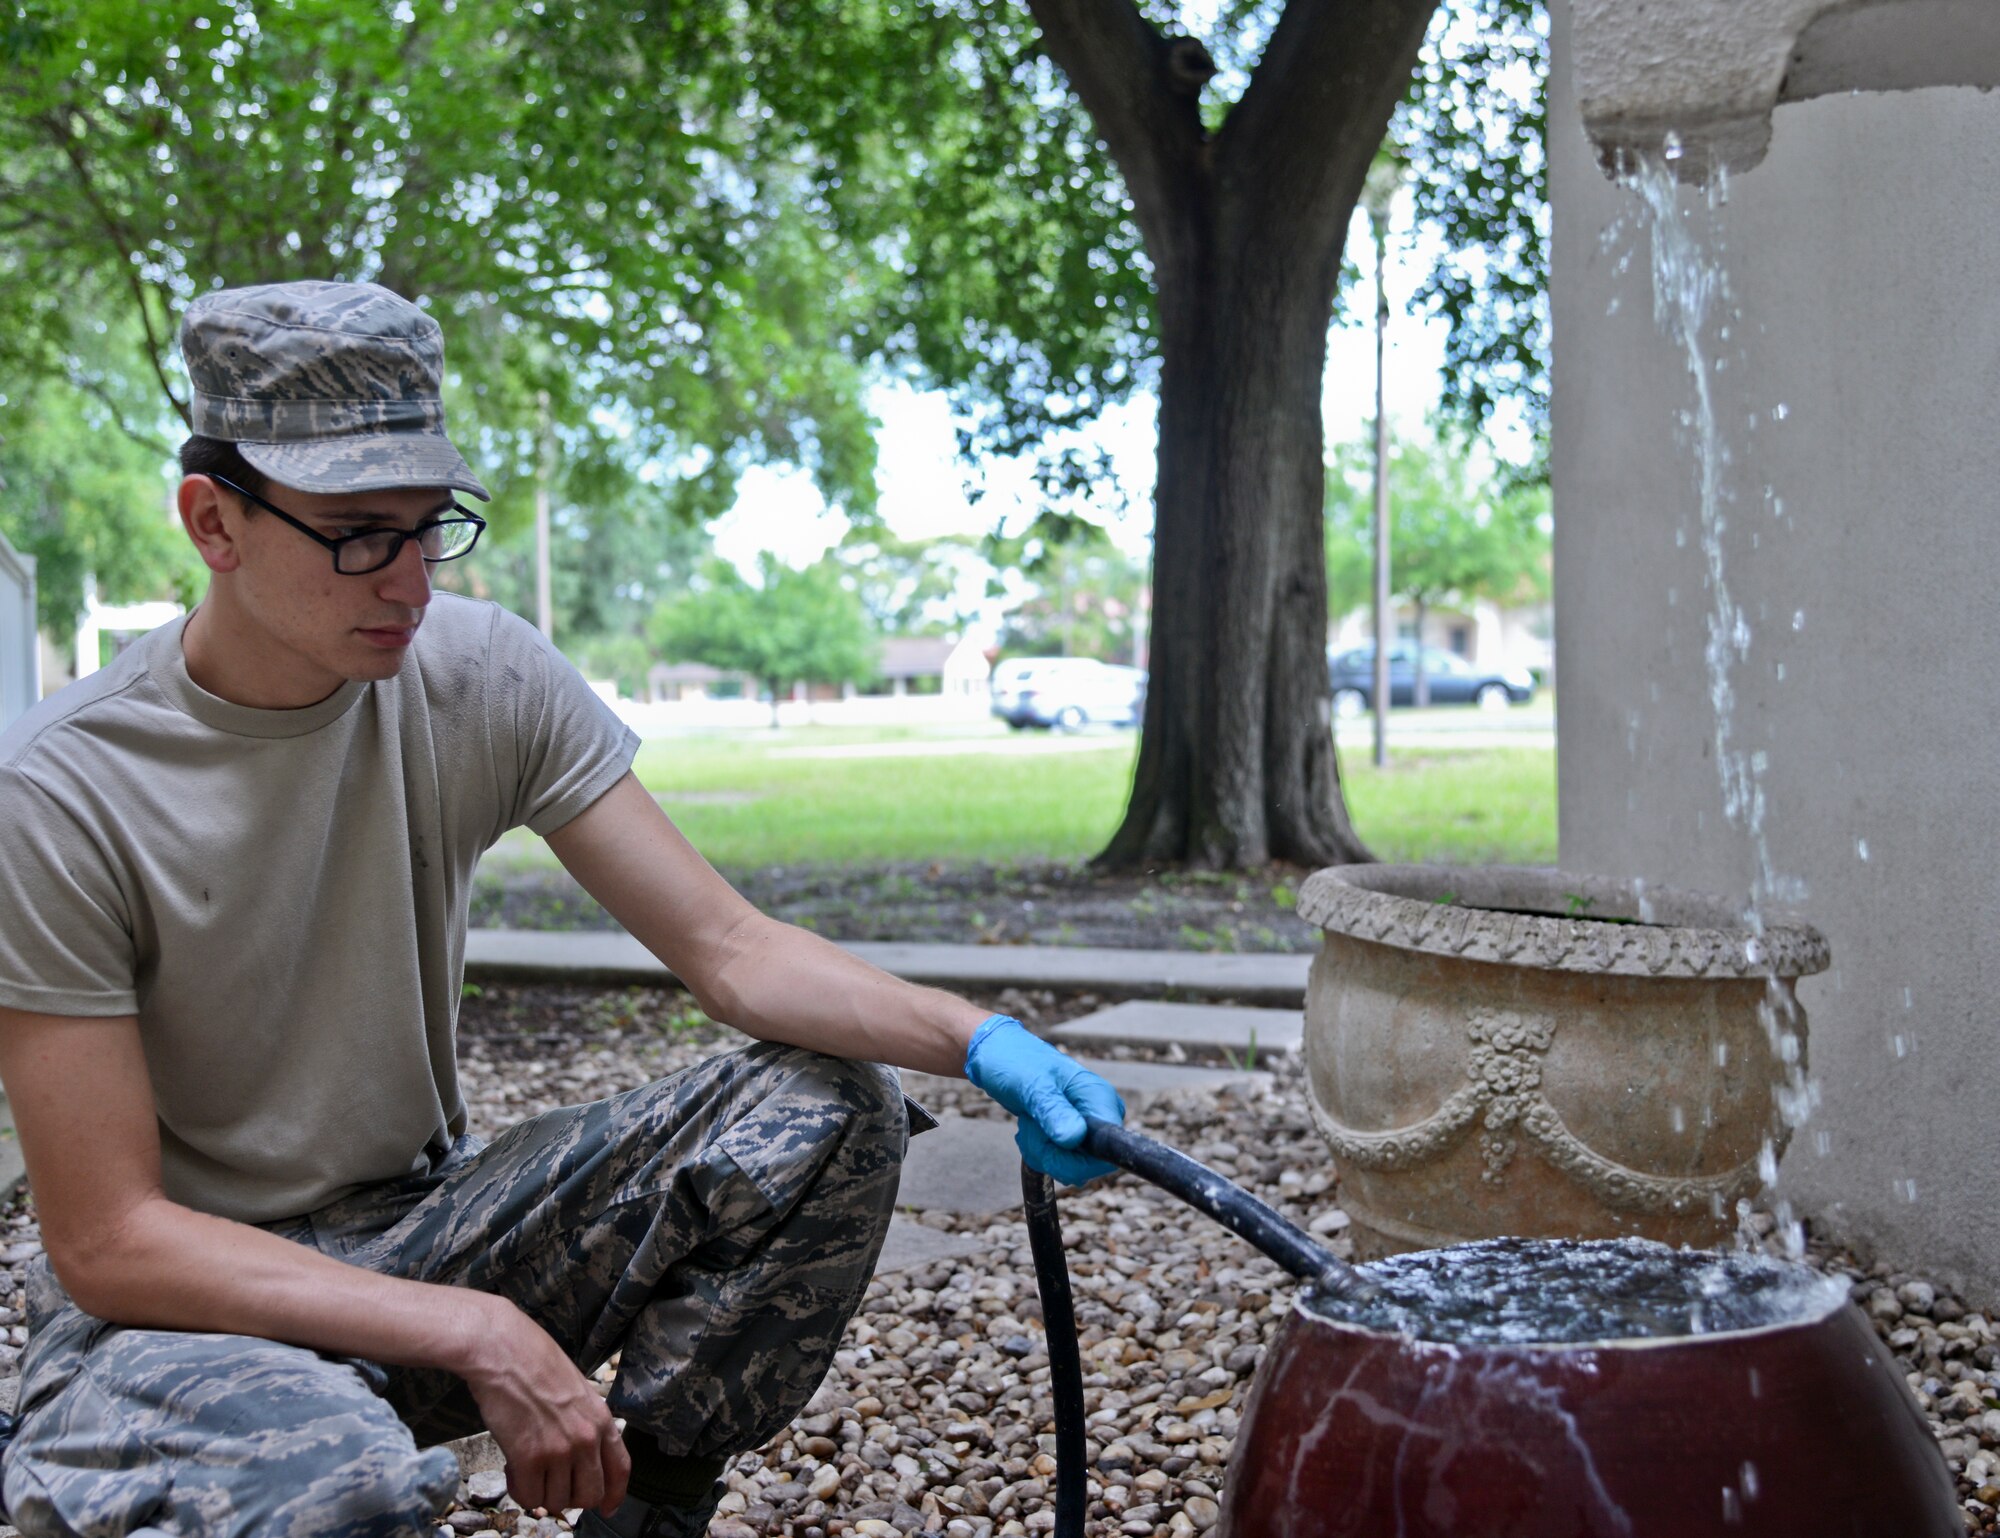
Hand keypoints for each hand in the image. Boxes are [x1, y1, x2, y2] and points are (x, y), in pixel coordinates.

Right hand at [455, 1293, 630, 1515]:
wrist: (503, 1350)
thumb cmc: (534, 1362)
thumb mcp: (576, 1390)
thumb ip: (584, 1423)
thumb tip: (580, 1456)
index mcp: (601, 1419)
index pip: (620, 1470)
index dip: (614, 1495)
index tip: (607, 1507)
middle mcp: (586, 1439)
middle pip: (589, 1495)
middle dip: (569, 1496)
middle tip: (550, 1482)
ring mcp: (559, 1450)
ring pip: (557, 1502)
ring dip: (541, 1492)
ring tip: (527, 1466)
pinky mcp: (529, 1458)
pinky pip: (530, 1498)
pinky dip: (520, 1491)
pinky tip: (513, 1468)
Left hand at [963, 1015, 1125, 1185]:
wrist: (997, 1055)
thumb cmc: (1015, 1060)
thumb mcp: (1032, 1084)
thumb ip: (1053, 1111)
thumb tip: (1075, 1138)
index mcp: (1099, 1098)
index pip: (1109, 1150)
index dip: (1082, 1159)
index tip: (1053, 1142)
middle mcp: (1099, 1115)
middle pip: (1086, 1164)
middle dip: (1052, 1153)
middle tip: (1032, 1123)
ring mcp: (1086, 1127)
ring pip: (1069, 1166)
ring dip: (1040, 1150)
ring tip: (1029, 1120)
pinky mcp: (1072, 1136)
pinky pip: (1058, 1161)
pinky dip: (1038, 1150)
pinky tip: (1030, 1127)